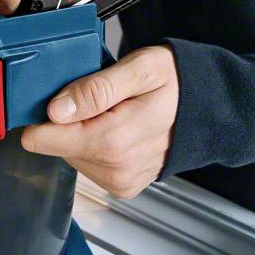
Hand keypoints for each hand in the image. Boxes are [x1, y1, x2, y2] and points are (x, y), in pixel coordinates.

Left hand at [21, 45, 178, 198]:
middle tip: (100, 98)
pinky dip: (96, 143)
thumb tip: (56, 110)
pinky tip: (118, 127)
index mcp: (113, 141)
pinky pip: (89, 163)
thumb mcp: (139, 69)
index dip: (43, 113)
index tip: (58, 96)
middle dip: (69, 119)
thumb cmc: (178, 83)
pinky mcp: (123, 185)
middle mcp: (115, 169)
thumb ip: (95, 89)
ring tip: (113, 111)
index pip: (43, 139)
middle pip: (57, 145)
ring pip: (71, 154)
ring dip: (83, 131)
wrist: (211, 107)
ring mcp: (120, 180)